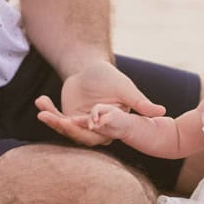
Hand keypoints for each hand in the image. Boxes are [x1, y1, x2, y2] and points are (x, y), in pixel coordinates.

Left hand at [33, 59, 164, 146]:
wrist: (91, 67)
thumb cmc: (110, 77)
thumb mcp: (125, 88)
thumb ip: (140, 102)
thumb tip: (163, 111)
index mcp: (113, 125)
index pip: (103, 134)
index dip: (92, 130)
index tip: (80, 120)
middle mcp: (97, 130)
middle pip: (81, 136)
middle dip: (67, 128)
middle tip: (56, 117)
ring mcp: (81, 125)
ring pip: (66, 129)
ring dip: (53, 120)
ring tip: (43, 109)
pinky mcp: (67, 118)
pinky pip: (56, 119)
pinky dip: (47, 111)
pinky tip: (40, 100)